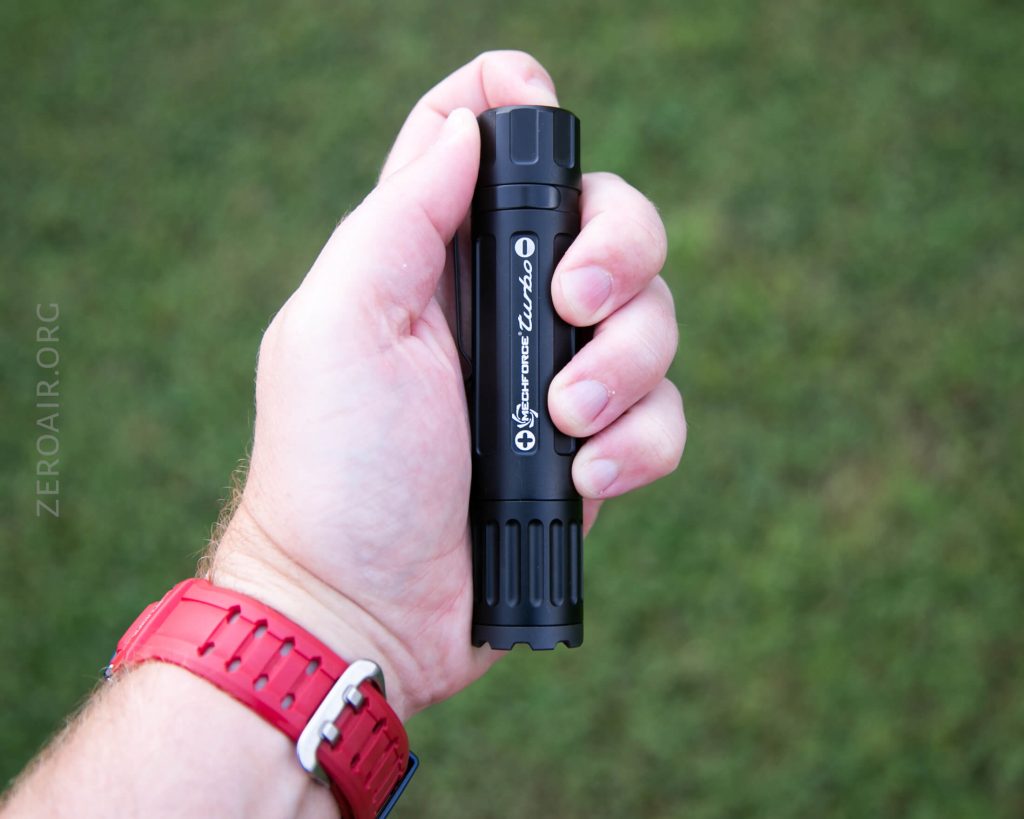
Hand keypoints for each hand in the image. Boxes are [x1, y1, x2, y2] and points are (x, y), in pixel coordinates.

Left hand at [209, 51, 685, 719]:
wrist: (366, 608)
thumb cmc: (337, 469)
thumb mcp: (341, 324)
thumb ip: (403, 216)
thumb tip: (465, 128)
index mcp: (432, 259)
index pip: (479, 142)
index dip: (517, 103)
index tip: (540, 108)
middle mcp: (503, 307)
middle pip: (609, 217)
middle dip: (618, 248)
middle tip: (575, 303)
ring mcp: (555, 380)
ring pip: (654, 318)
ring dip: (626, 362)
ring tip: (567, 419)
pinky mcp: (593, 450)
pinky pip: (664, 416)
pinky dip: (637, 444)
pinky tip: (583, 480)